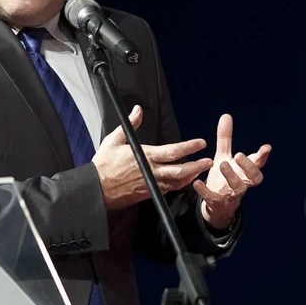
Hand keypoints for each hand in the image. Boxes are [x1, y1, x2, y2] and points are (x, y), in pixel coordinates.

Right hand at [94, 105, 213, 209]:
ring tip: (201, 170)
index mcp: (145, 156)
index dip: (189, 147)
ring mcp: (151, 184)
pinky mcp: (149, 194)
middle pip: (180, 170)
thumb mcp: (114, 140)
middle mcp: (151, 172)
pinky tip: (185, 180)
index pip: (172, 151)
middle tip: (209, 161)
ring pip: (177, 182)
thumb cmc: (103, 165)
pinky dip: (178, 185)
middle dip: (197, 166)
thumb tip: (138, 110)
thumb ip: (130, 124)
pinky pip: (168, 189)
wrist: (96, 190)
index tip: (201, 143)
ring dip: (191, 176)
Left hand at [193, 114, 270, 229]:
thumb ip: (225, 138)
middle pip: (254, 178)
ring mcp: (231, 194)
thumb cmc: (224, 177)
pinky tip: (197, 182)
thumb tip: (226, 115)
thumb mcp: (224, 156)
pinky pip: (213, 198)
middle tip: (239, 155)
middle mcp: (242, 182)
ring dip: (231, 176)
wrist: (217, 205)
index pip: (258, 164)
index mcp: (245, 171)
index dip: (263, 156)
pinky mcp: (218, 202)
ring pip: (238, 188)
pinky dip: (205, 191)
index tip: (266, 147)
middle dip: (249, 166)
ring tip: (222, 164)